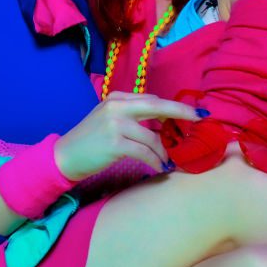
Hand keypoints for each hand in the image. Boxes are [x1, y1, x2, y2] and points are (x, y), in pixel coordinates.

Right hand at [53, 92, 202, 180]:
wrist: (65, 156)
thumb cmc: (89, 140)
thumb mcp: (108, 119)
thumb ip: (131, 115)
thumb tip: (162, 122)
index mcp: (117, 98)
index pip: (151, 99)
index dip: (173, 106)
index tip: (193, 112)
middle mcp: (117, 107)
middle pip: (157, 106)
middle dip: (182, 113)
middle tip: (201, 120)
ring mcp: (115, 124)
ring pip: (153, 137)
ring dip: (164, 152)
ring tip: (167, 161)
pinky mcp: (115, 143)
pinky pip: (144, 153)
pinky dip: (155, 161)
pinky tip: (158, 168)